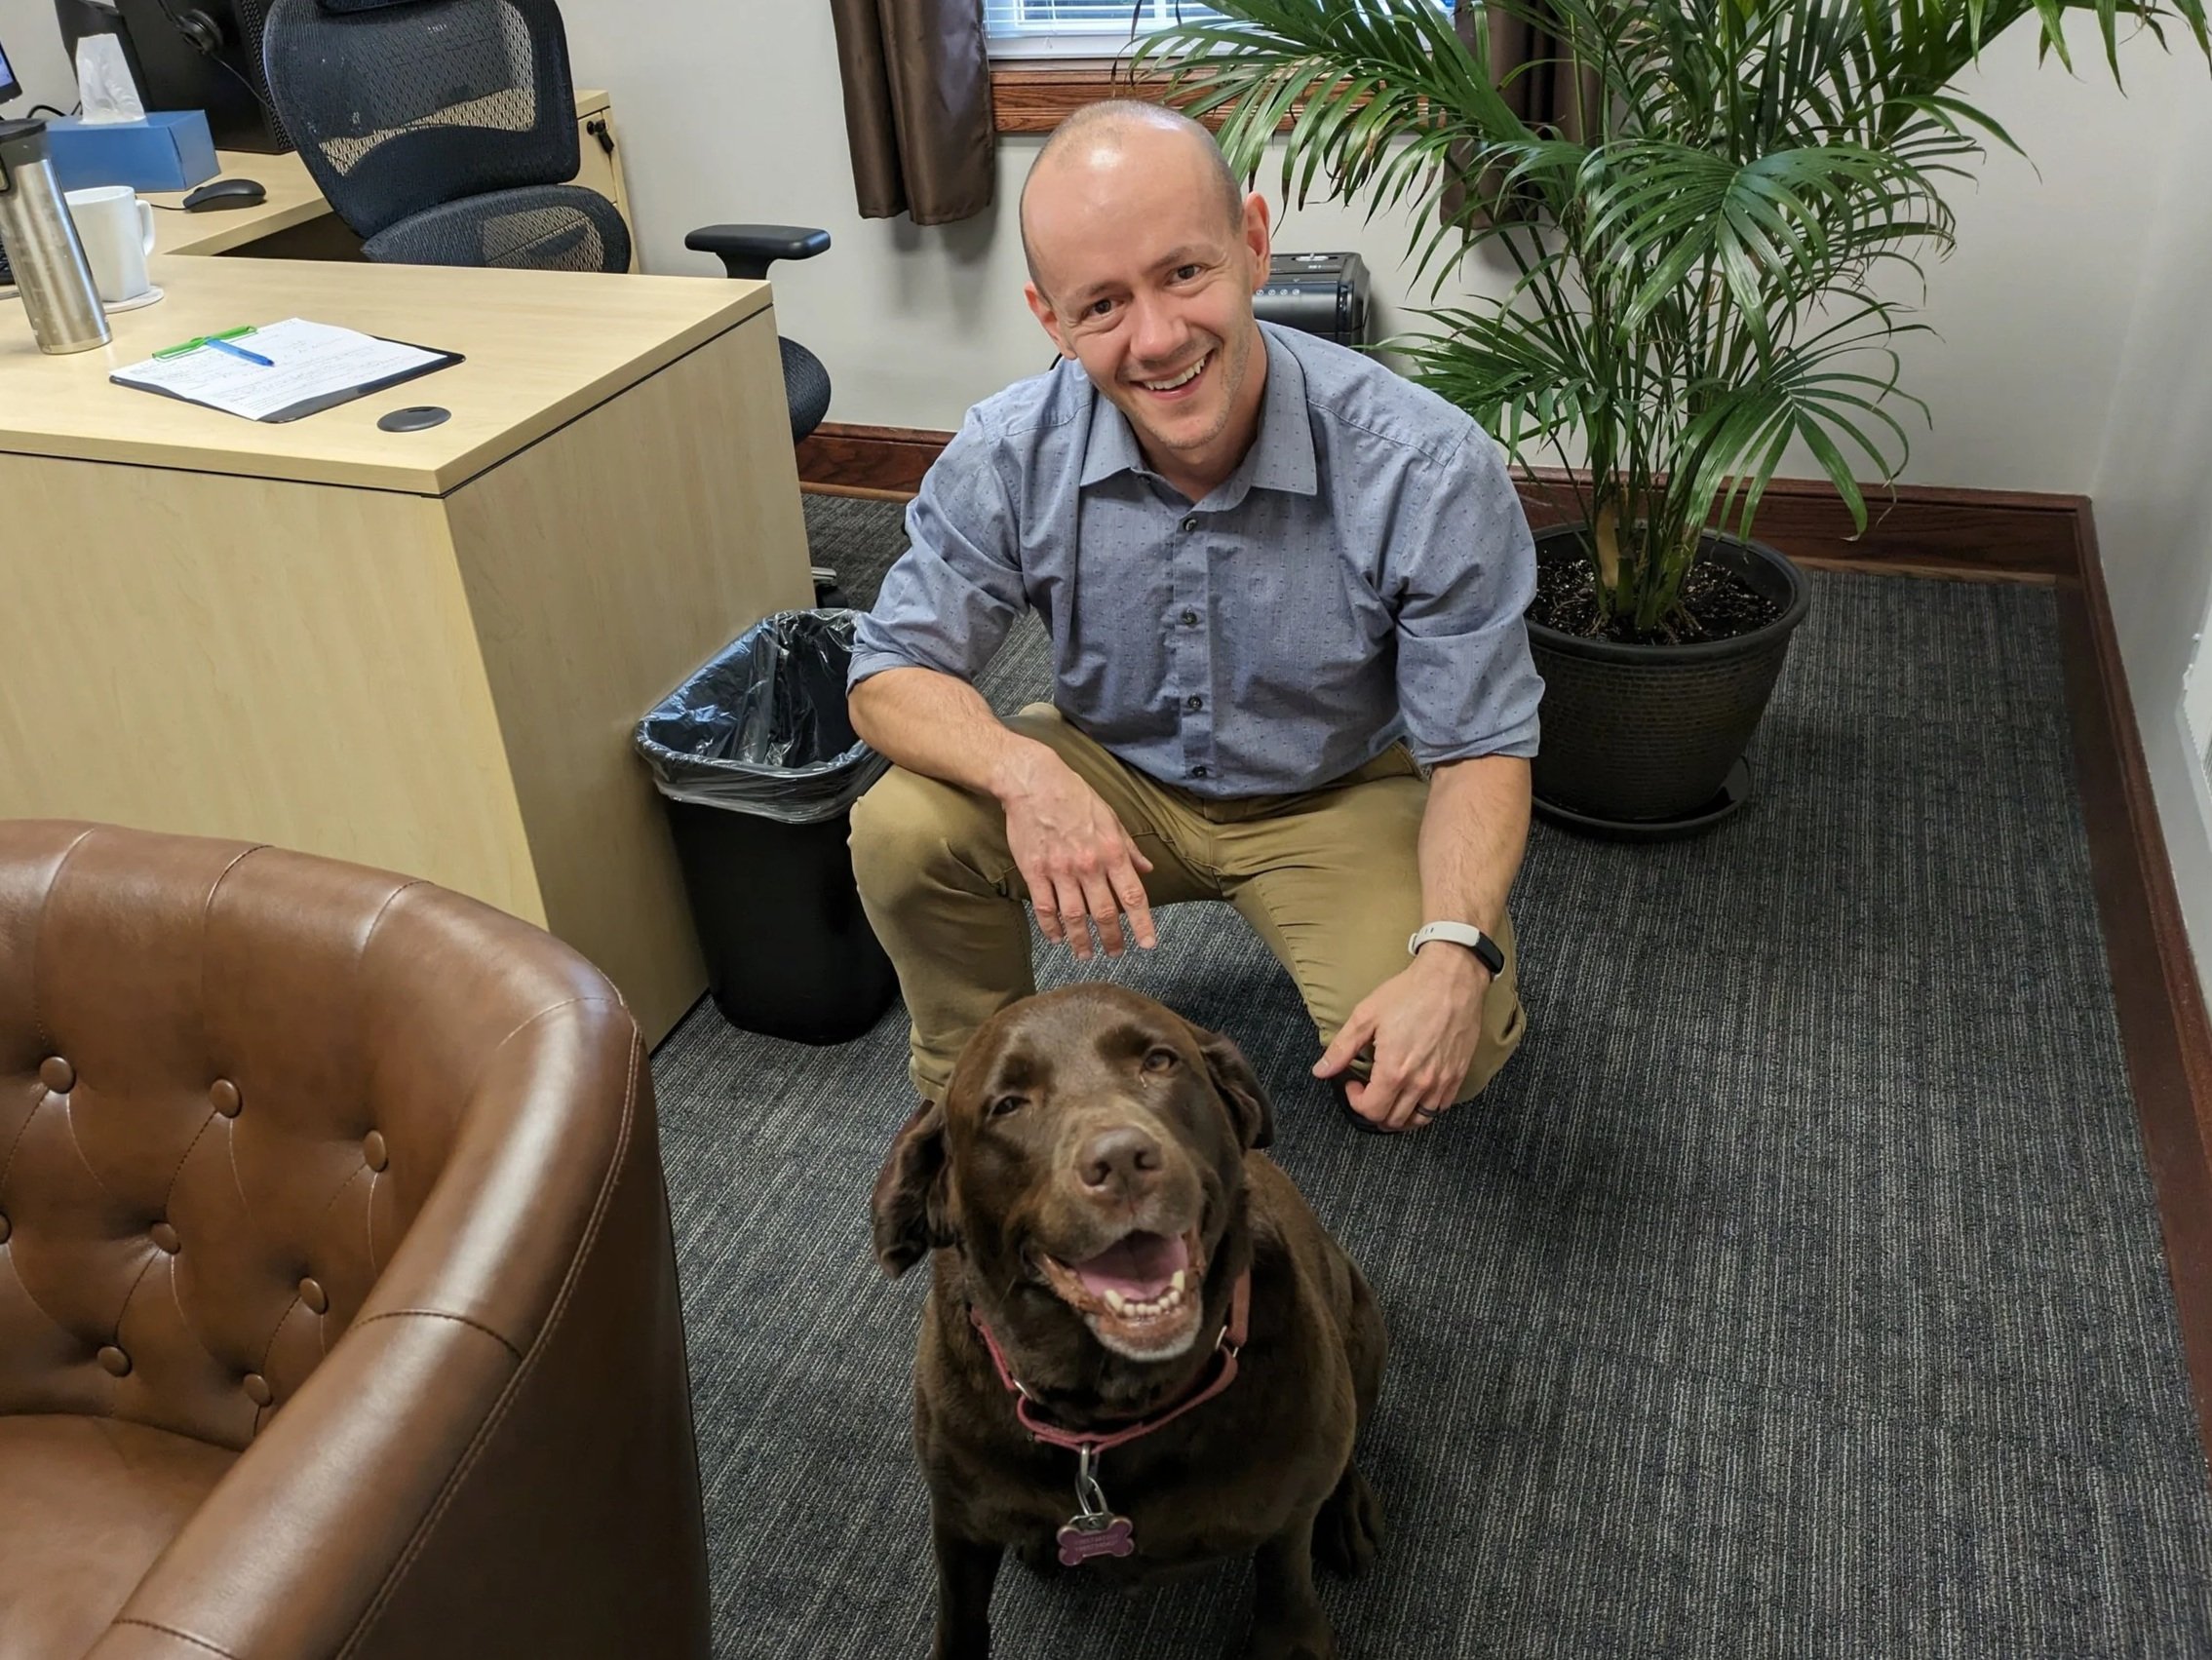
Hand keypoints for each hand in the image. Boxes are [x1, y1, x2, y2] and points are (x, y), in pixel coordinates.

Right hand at [999, 752, 1156, 960]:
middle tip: (1115, 954)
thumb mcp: (1110, 817)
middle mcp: (1088, 865)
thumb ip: (1128, 847)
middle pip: (1104, 913)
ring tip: (1085, 955)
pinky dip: (1052, 928)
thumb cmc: (1075, 796)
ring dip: (1081, 941)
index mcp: (1111, 851)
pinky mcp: (1034, 872)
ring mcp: (1060, 870)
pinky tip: (1057, 938)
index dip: (1142, 923)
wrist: (1034, 782)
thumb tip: (1147, 869)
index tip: (1149, 944)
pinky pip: (1045, 908)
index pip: (1133, 896)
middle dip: (1112, 939)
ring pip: (1074, 917)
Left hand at [1312, 946, 1488, 1130]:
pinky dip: (1423, 1108)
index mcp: (1394, 1071)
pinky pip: (1440, 1107)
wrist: (1451, 978)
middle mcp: (1420, 1082)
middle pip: (1393, 1121)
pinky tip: (1414, 1092)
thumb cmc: (1408, 993)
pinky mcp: (1458, 1075)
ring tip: (1390, 1097)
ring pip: (1418, 1120)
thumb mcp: (1366, 1016)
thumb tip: (1320, 1071)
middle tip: (1369, 1091)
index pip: (1371, 1110)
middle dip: (1374, 1111)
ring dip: (1399, 1116)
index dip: (1355, 1102)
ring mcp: (1442, 1081)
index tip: (1353, 1084)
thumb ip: (1342, 1048)